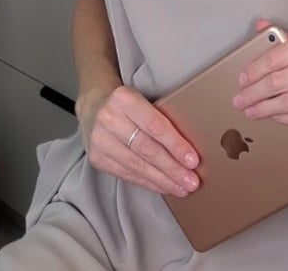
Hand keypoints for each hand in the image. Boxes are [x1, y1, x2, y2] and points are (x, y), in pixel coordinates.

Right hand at [77, 85, 199, 196]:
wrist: (94, 107)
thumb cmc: (128, 105)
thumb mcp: (143, 100)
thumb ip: (161, 117)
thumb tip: (189, 148)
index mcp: (124, 98)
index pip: (155, 125)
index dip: (175, 145)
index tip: (193, 161)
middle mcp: (109, 118)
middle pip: (147, 149)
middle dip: (172, 168)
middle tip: (192, 181)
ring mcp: (100, 140)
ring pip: (137, 165)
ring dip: (162, 180)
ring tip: (182, 188)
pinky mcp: (97, 158)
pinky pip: (127, 174)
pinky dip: (148, 182)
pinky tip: (163, 186)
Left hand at [232, 20, 287, 126]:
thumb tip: (261, 27)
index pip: (279, 56)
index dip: (256, 69)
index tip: (242, 78)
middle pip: (280, 82)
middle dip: (254, 92)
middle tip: (240, 99)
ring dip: (265, 109)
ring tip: (250, 110)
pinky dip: (285, 118)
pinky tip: (274, 117)